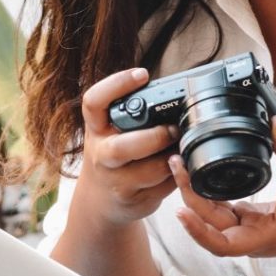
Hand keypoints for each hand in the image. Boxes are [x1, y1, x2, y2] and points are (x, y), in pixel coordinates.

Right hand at [76, 68, 178, 225]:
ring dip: (172, 159)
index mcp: (96, 130)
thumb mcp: (111, 133)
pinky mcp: (134, 200)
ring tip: (181, 148)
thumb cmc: (114, 157)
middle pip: (123, 147)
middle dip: (155, 138)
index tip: (142, 74)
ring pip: (151, 171)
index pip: (94, 102)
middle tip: (172, 130)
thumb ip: (133, 117)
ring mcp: (116, 181)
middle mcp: (101, 155)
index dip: (116, 85)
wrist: (100, 201)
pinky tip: (180, 167)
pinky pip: (164, 187)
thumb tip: (175, 95)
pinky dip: (177, 176)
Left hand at [171, 116, 275, 257]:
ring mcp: (250, 230)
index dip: (198, 231)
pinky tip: (201, 176)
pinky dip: (212, 196)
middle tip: (177, 166)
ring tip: (182, 167)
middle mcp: (251, 237)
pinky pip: (226, 211)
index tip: (181, 211)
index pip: (220, 244)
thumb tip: (275, 123)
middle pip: (210, 224)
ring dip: (197, 196)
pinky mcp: (253, 221)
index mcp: (262, 237)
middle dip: (190, 197)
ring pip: (215, 218)